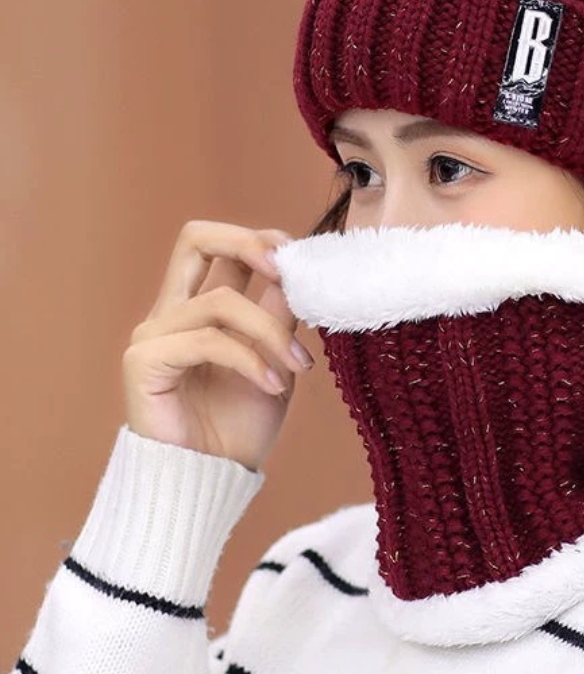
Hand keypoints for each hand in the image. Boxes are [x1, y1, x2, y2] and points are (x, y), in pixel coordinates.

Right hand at [122, 220, 312, 470]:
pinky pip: (207, 341)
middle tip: (286, 271)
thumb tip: (299, 270)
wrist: (210, 484)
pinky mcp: (143, 363)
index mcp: (200, 307)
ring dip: (270, 331)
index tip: (301, 263)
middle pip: (195, 239)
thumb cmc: (239, 427)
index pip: (219, 245)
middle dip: (247, 242)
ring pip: (219, 301)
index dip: (261, 240)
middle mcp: (172, 312)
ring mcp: (153, 335)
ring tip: (297, 365)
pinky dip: (250, 359)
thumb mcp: (275, 358)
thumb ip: (280, 313)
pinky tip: (273, 385)